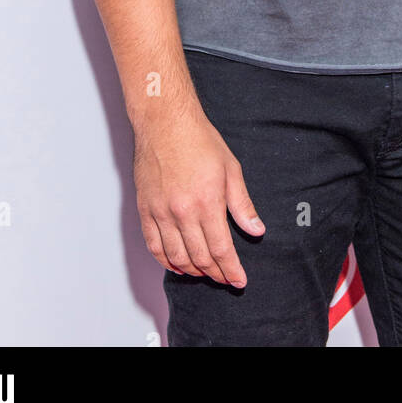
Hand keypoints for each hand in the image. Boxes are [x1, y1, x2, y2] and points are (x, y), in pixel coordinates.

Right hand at [133, 107, 264, 286]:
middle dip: (215, 273)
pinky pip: (154, 245)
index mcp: (207, 202)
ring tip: (204, 273)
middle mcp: (182, 212)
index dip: (231, 270)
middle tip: (225, 278)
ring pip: (176, 256)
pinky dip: (165, 260)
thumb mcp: (230, 169)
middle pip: (200, 257)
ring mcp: (161, 212)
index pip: (221, 249)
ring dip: (192, 270)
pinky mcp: (145, 209)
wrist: (165, 122)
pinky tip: (176, 265)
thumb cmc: (199, 140)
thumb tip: (256, 230)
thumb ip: (242, 204)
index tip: (239, 280)